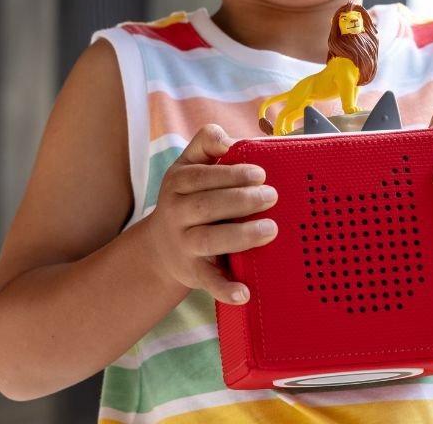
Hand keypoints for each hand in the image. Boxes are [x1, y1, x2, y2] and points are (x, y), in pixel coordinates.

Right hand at [141, 124, 278, 304]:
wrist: (160, 248)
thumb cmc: (187, 198)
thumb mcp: (188, 166)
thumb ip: (207, 144)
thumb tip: (230, 140)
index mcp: (177, 183)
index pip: (201, 177)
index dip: (230, 174)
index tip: (259, 173)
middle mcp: (176, 214)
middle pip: (206, 206)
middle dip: (241, 200)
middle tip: (272, 196)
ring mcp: (184, 244)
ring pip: (208, 240)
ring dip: (240, 236)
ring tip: (271, 228)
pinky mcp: (193, 272)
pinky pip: (209, 281)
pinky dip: (226, 288)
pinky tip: (245, 292)